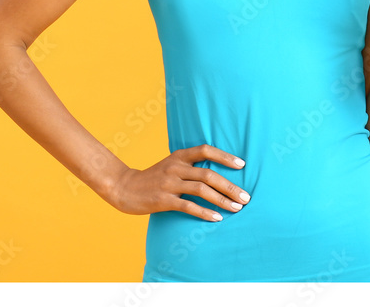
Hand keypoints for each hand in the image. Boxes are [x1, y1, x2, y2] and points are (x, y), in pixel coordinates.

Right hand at [104, 144, 249, 220]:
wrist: (124, 187)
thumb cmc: (152, 177)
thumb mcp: (171, 164)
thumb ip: (189, 166)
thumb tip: (216, 171)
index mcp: (179, 156)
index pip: (206, 150)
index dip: (225, 156)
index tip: (242, 164)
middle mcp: (176, 167)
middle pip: (208, 174)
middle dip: (230, 186)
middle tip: (246, 197)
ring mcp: (169, 183)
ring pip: (202, 190)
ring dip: (222, 200)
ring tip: (237, 208)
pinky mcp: (163, 200)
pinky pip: (188, 206)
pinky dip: (205, 212)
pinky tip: (217, 218)